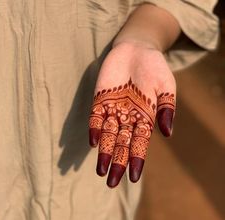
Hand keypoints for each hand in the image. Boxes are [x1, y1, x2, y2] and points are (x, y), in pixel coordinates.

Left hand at [89, 42, 175, 187]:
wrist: (136, 49)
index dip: (136, 161)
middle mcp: (127, 117)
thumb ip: (166, 109)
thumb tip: (167, 133)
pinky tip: (94, 141)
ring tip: (100, 170)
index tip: (133, 177)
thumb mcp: (166, 87)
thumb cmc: (154, 67)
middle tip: (111, 182)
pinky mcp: (100, 99)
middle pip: (122, 145)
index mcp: (144, 118)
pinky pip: (96, 117)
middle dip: (117, 163)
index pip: (140, 144)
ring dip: (104, 152)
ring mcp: (112, 109)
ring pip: (107, 135)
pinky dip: (95, 129)